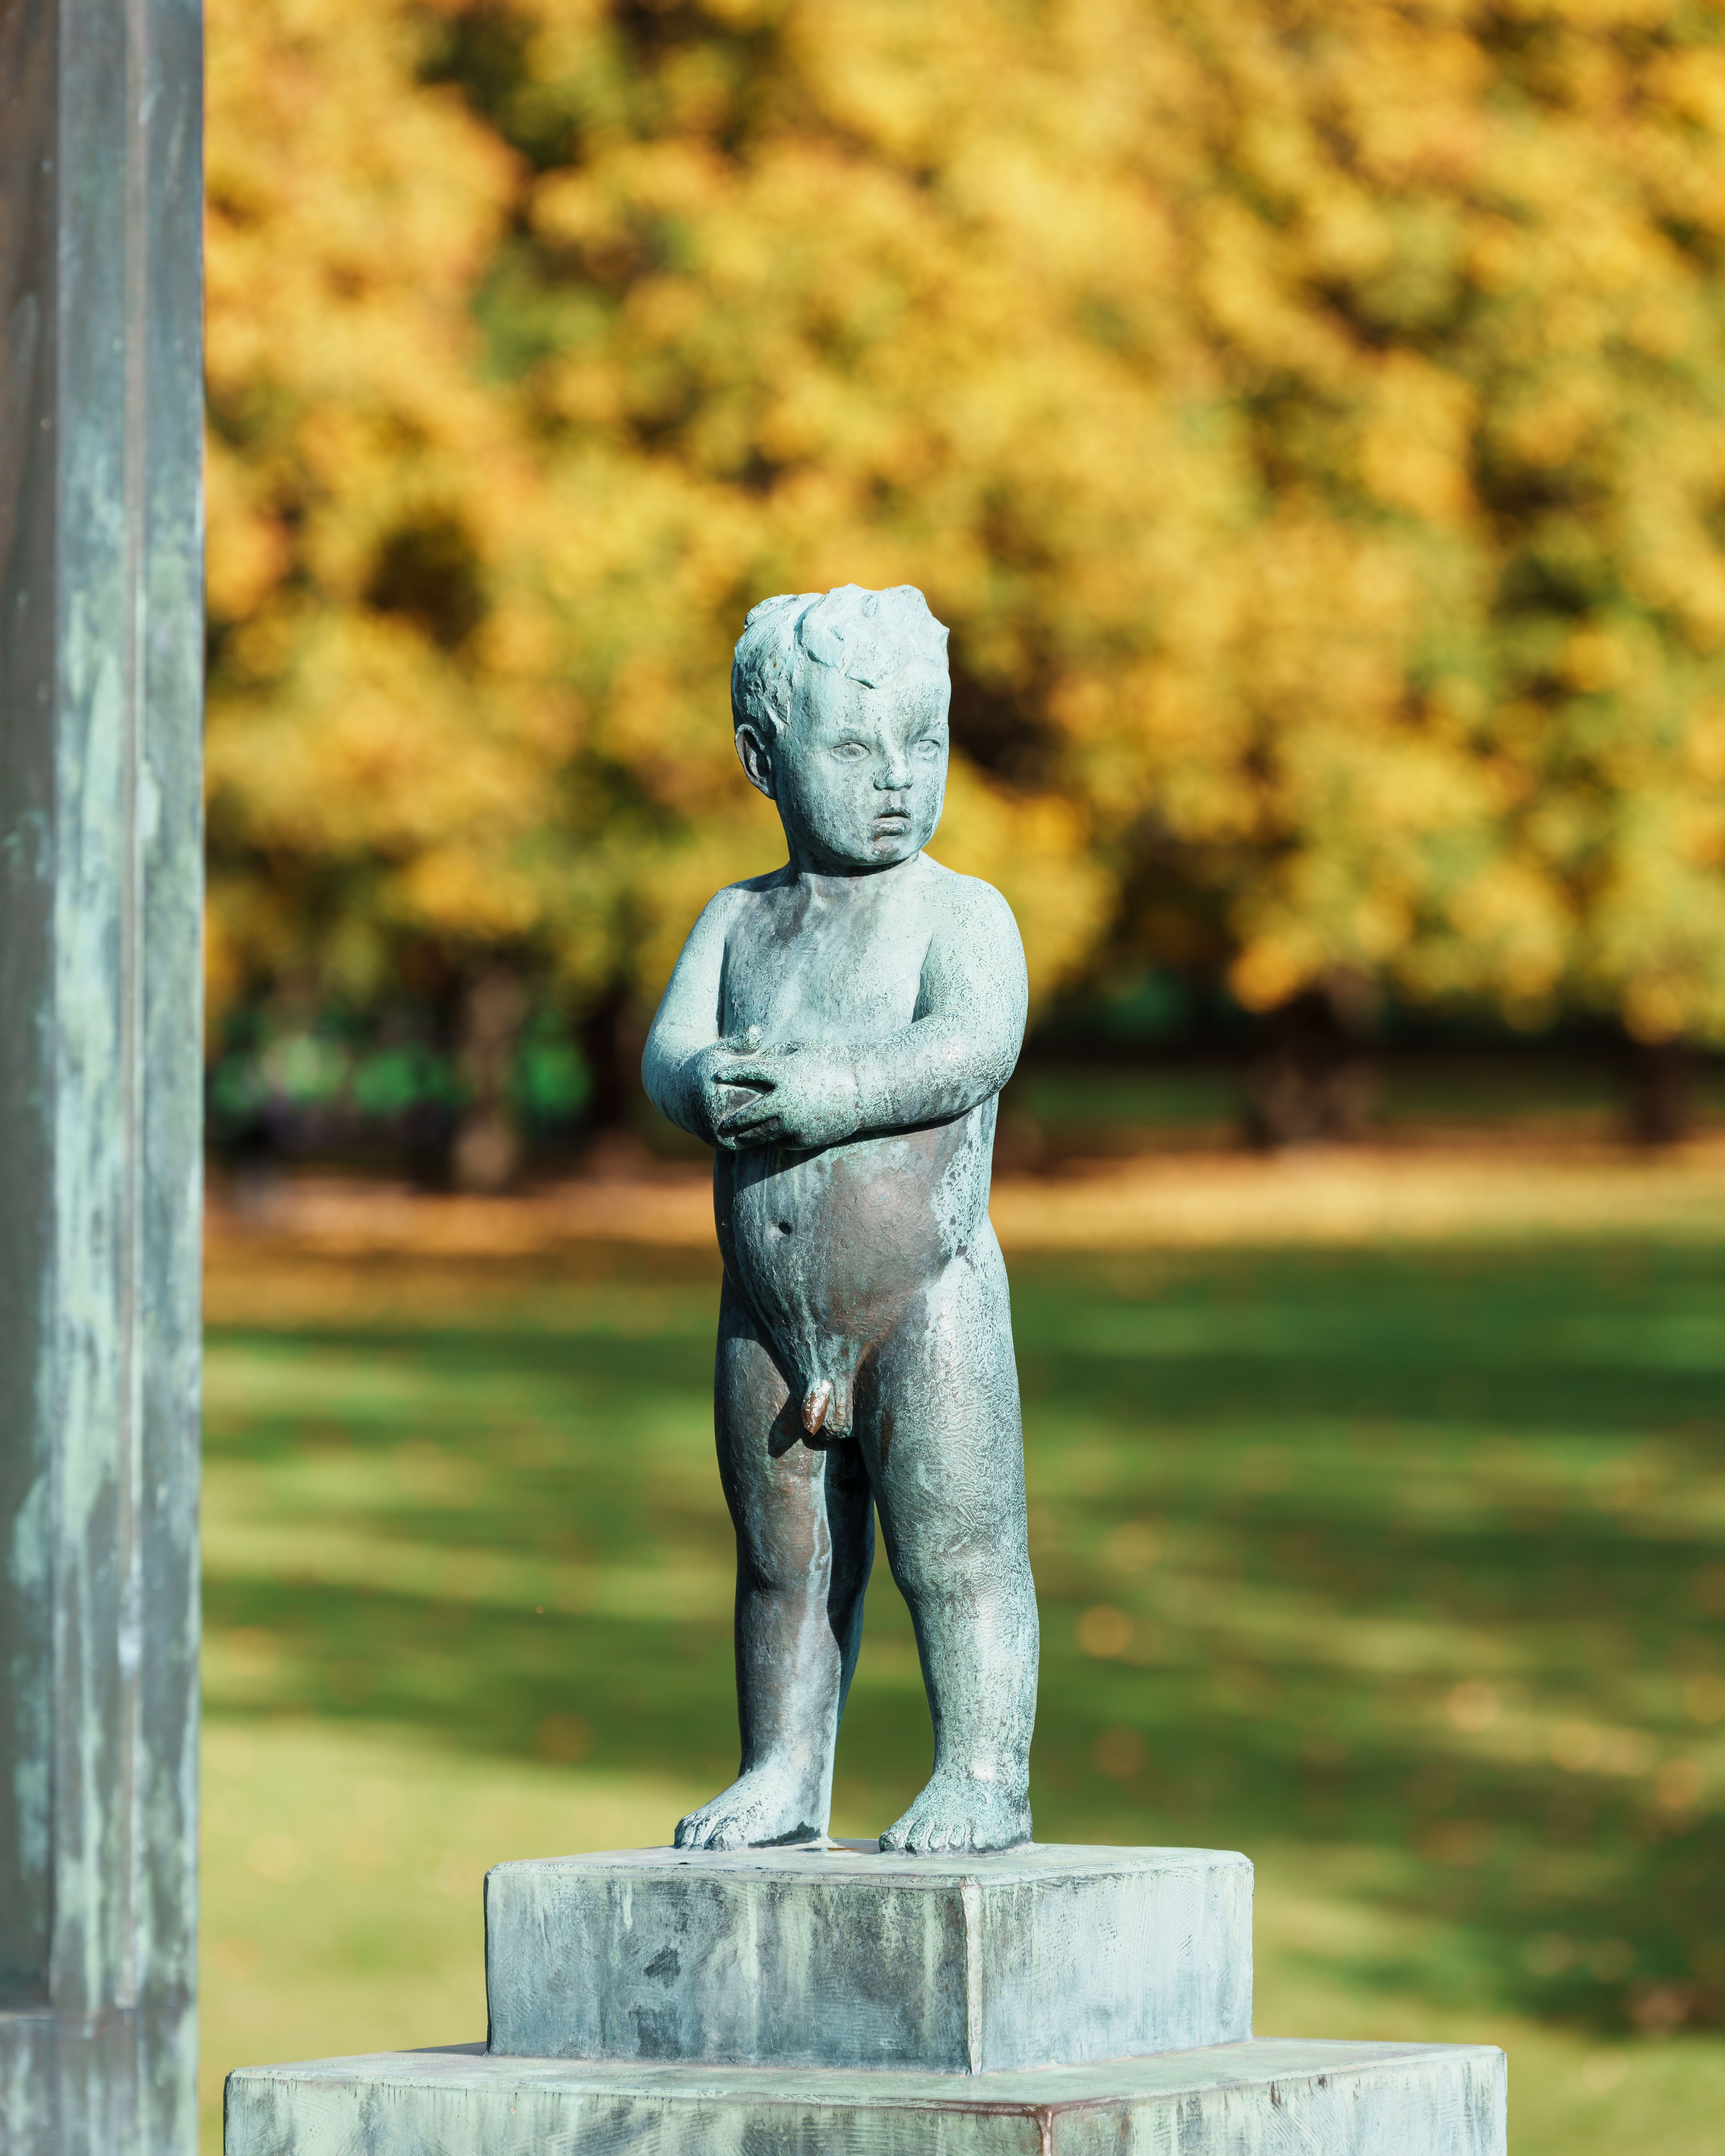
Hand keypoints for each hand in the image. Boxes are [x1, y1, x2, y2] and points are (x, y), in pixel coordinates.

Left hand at [710, 1042, 860, 1151]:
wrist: (862, 1090)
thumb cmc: (833, 1063)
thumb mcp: (805, 1049)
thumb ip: (779, 1053)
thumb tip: (761, 1056)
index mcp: (782, 1073)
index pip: (748, 1073)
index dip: (731, 1075)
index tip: (717, 1078)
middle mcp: (784, 1100)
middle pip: (748, 1113)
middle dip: (733, 1120)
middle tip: (720, 1124)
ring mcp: (793, 1121)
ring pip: (761, 1134)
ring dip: (747, 1137)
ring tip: (738, 1140)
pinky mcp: (804, 1137)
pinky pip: (782, 1140)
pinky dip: (775, 1139)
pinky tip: (769, 1141)